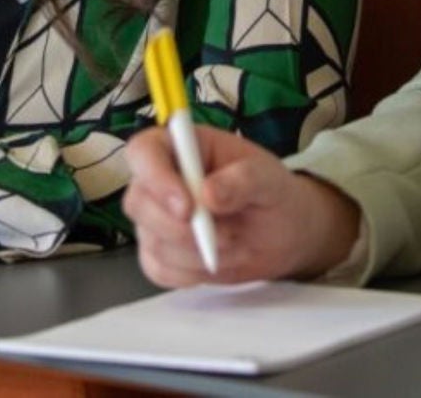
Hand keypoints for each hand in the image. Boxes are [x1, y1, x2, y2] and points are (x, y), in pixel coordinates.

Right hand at [123, 124, 362, 286]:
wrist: (282, 237)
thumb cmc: (273, 195)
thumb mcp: (270, 179)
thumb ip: (243, 179)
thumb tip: (209, 194)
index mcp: (181, 146)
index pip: (143, 152)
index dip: (155, 178)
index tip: (187, 207)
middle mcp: (159, 180)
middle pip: (138, 202)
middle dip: (181, 229)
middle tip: (228, 235)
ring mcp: (155, 218)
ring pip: (151, 241)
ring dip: (196, 253)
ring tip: (234, 244)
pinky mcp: (159, 253)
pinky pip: (158, 269)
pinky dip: (190, 273)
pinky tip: (217, 261)